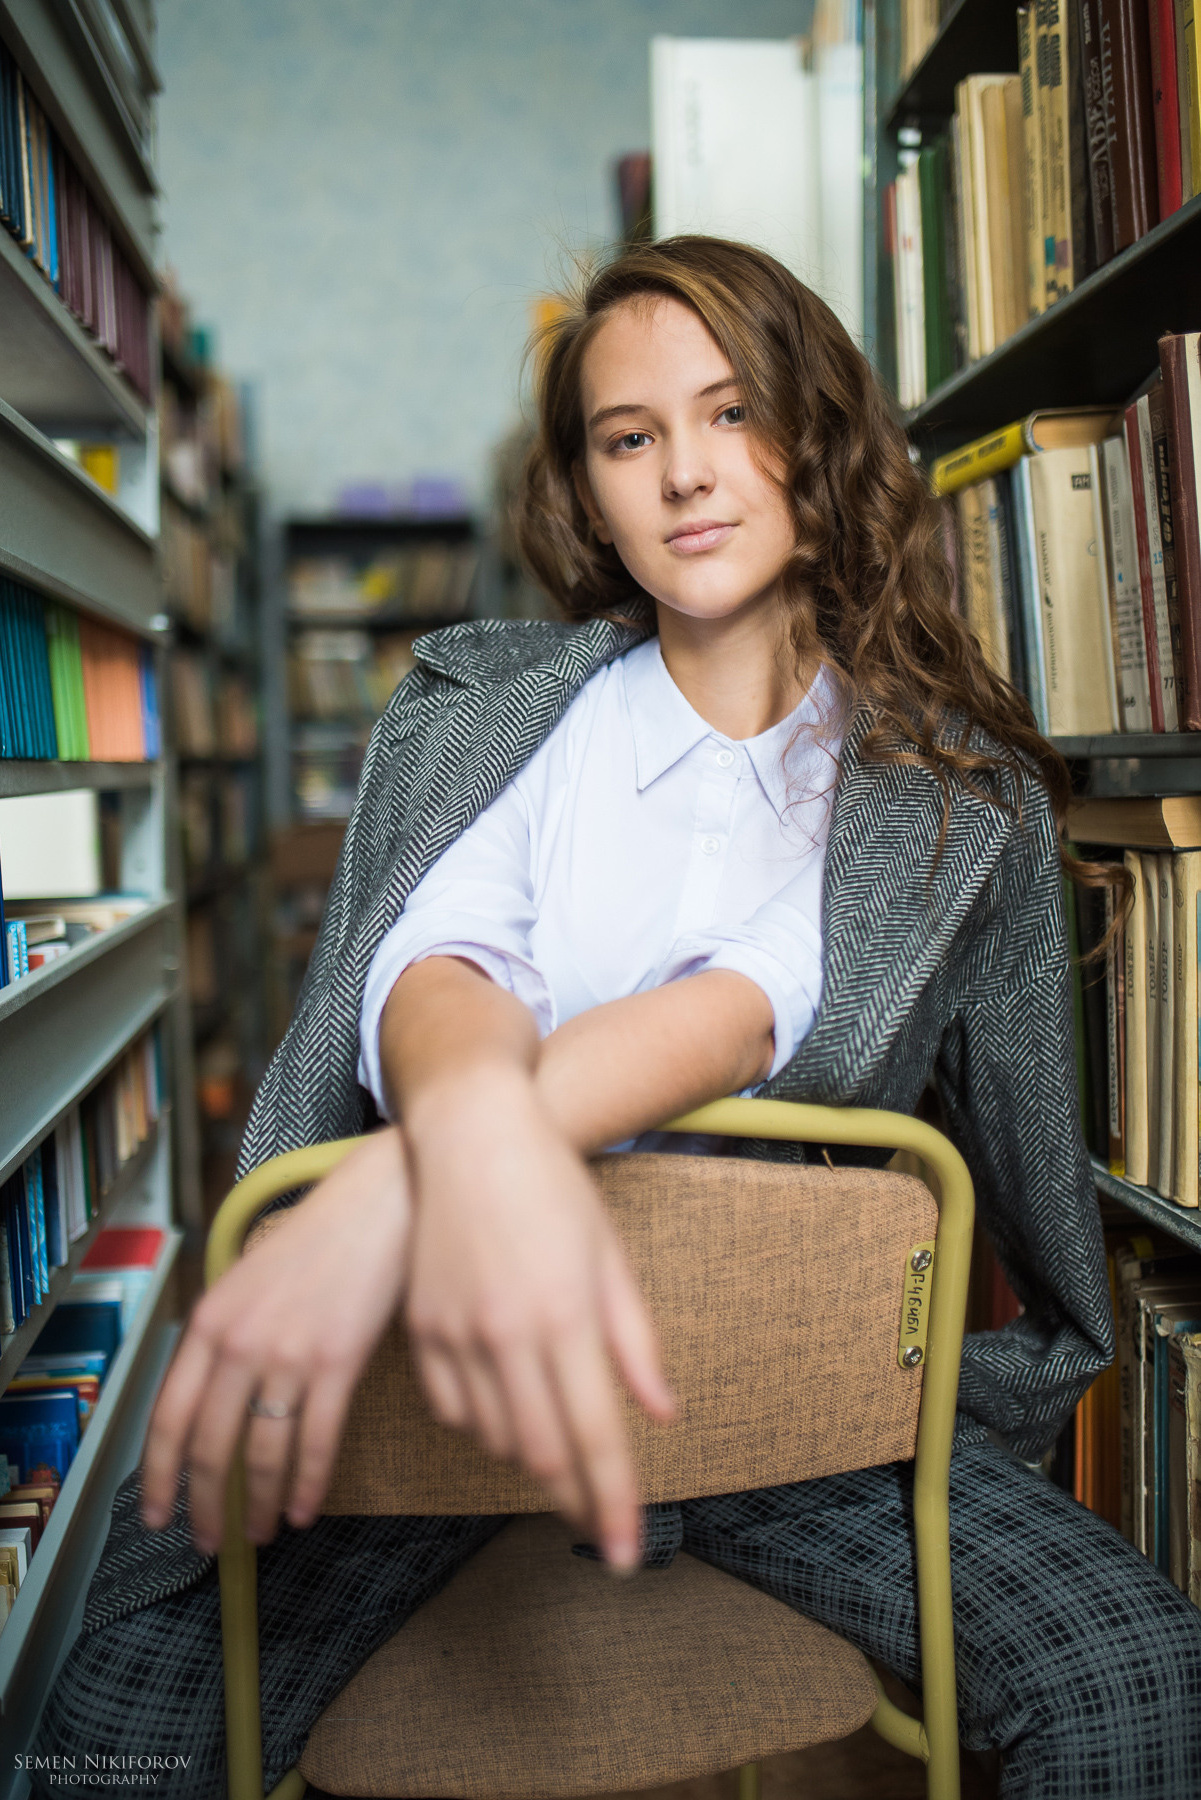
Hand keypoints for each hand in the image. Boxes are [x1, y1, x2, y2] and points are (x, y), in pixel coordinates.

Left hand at [140, 1127, 410, 1553]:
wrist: (379, 1203)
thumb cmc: (321, 1238)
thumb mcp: (250, 1277)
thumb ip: (226, 1334)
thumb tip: (213, 1400)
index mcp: (210, 1320)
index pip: (168, 1415)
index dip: (158, 1475)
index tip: (157, 1513)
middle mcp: (240, 1341)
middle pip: (209, 1446)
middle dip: (204, 1505)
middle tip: (205, 1540)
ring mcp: (288, 1354)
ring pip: (261, 1453)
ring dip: (258, 1504)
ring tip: (261, 1533)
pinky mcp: (337, 1362)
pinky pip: (316, 1442)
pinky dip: (309, 1484)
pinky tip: (306, 1509)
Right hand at [404, 1070, 675, 1569]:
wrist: (471, 1133)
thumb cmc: (554, 1187)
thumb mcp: (611, 1256)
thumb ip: (636, 1342)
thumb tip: (663, 1414)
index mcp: (566, 1316)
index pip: (596, 1436)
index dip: (613, 1504)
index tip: (628, 1554)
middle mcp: (508, 1333)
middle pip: (543, 1452)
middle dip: (574, 1499)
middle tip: (599, 1522)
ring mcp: (457, 1333)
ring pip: (495, 1438)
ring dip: (532, 1462)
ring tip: (560, 1463)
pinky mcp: (422, 1328)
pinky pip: (453, 1409)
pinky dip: (484, 1428)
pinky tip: (507, 1417)